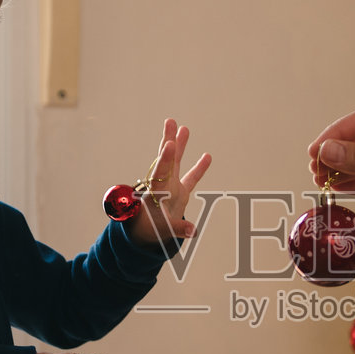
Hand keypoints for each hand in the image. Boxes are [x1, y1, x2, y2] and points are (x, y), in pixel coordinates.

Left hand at [129, 117, 211, 246]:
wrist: (147, 231)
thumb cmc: (151, 229)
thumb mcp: (163, 230)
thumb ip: (178, 229)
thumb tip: (193, 231)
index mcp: (155, 192)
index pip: (160, 172)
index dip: (165, 159)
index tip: (169, 143)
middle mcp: (162, 184)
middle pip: (165, 159)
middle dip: (167, 140)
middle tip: (170, 121)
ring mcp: (171, 186)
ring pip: (175, 163)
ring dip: (179, 146)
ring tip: (184, 128)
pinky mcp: (180, 192)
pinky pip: (191, 178)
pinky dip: (199, 168)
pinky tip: (207, 155)